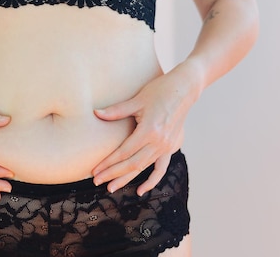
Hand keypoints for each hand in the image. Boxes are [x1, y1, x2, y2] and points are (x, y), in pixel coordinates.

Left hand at [92, 62, 200, 195]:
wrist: (184, 89)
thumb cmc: (160, 90)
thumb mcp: (137, 99)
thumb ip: (117, 110)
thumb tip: (96, 114)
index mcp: (149, 130)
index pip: (124, 152)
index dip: (108, 163)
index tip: (95, 170)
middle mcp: (159, 142)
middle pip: (132, 164)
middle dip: (113, 174)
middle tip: (97, 181)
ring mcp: (167, 146)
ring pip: (143, 168)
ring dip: (127, 178)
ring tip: (111, 187)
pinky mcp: (172, 146)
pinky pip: (161, 168)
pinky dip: (151, 180)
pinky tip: (141, 190)